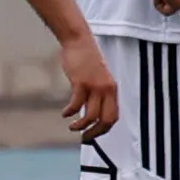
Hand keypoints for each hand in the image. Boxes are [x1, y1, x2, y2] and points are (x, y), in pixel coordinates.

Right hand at [54, 29, 118, 143]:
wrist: (79, 42)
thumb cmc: (86, 61)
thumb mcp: (98, 78)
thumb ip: (98, 94)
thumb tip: (91, 113)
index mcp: (112, 89)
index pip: (114, 116)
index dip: (104, 129)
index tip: (94, 135)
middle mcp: (107, 89)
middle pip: (106, 120)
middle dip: (95, 133)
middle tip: (84, 138)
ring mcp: (95, 86)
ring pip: (92, 116)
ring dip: (81, 126)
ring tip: (72, 127)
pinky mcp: (81, 82)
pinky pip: (77, 104)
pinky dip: (70, 112)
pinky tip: (65, 113)